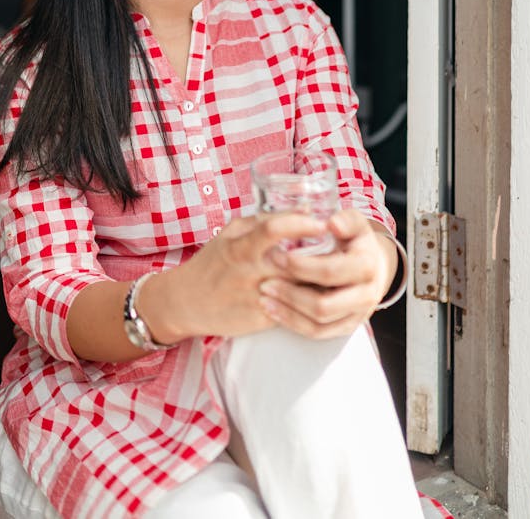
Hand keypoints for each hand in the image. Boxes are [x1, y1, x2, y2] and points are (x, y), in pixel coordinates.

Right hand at [144, 211, 333, 341]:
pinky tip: (322, 293)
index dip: (302, 224)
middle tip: (343, 248)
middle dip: (321, 255)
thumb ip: (261, 222)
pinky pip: (293, 309)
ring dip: (320, 280)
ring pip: (298, 288)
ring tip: (340, 270)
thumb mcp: (230, 234)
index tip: (323, 221)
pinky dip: (309, 301)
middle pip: (294, 262)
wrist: (186, 302)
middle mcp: (250, 271)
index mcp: (241, 246)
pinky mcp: (260, 319)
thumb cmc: (213, 262)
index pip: (274, 228)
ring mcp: (257, 297)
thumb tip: (300, 210)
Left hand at [257, 210, 396, 339]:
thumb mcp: (354, 223)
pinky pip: (318, 333)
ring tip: (264, 298)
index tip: (278, 258)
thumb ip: (345, 220)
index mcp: (366, 266)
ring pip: (319, 323)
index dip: (302, 267)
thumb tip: (331, 224)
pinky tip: (274, 310)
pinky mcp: (347, 327)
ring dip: (288, 312)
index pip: (330, 272)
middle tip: (265, 282)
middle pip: (323, 305)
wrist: (374, 265)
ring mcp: (357, 315)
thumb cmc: (356, 240)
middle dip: (290, 294)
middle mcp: (366, 295)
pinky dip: (294, 324)